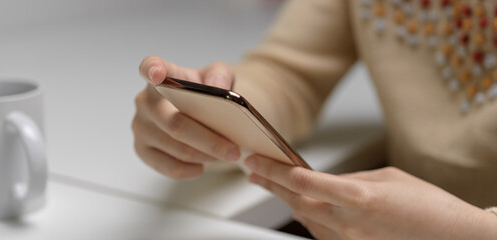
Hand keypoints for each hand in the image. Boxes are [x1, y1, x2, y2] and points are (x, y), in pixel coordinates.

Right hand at [132, 56, 239, 178]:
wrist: (200, 111)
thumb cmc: (206, 91)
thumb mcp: (219, 76)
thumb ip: (219, 75)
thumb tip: (217, 87)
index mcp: (161, 75)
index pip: (151, 67)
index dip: (152, 70)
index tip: (157, 74)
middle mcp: (145, 101)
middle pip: (175, 123)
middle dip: (208, 140)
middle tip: (233, 150)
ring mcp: (141, 126)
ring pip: (174, 147)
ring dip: (203, 155)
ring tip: (226, 156)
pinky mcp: (142, 149)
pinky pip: (166, 166)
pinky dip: (188, 169)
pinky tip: (202, 166)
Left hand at [245, 155, 496, 239]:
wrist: (451, 238)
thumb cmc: (428, 206)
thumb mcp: (387, 178)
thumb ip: (351, 179)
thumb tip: (328, 180)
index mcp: (357, 196)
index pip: (302, 180)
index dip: (273, 169)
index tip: (256, 160)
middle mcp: (347, 221)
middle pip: (294, 199)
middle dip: (269, 183)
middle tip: (252, 170)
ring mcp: (347, 239)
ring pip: (303, 217)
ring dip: (285, 199)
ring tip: (270, 183)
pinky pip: (319, 231)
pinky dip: (306, 216)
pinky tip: (300, 206)